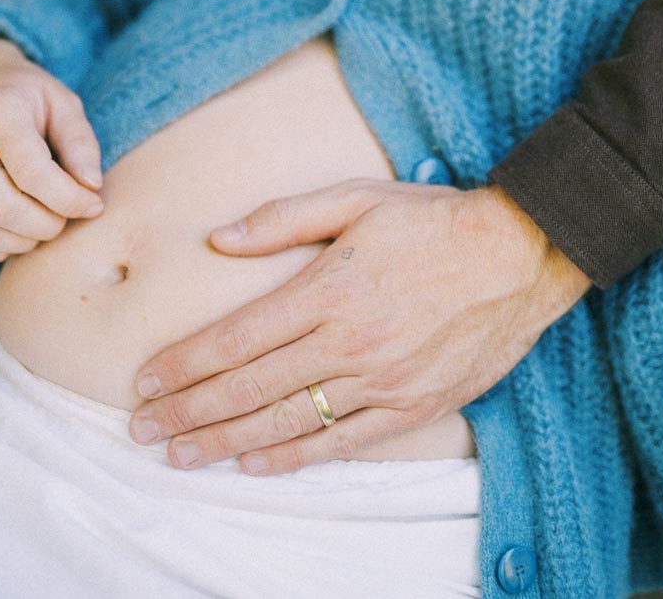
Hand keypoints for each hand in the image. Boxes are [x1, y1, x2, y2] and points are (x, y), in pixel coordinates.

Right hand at [0, 37, 103, 261]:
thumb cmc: (27, 93)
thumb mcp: (62, 102)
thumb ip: (81, 143)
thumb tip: (92, 187)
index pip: (32, 172)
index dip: (68, 198)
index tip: (93, 205)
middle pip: (3, 207)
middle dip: (46, 225)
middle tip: (68, 217)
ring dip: (21, 242)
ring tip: (45, 227)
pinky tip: (17, 236)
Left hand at [129, 178, 590, 472]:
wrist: (520, 255)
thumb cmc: (434, 220)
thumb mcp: (358, 196)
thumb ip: (285, 218)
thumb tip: (219, 237)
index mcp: (329, 288)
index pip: (237, 337)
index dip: (185, 364)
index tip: (144, 381)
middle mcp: (349, 342)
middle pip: (250, 388)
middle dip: (189, 412)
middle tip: (142, 430)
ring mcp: (381, 381)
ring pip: (287, 423)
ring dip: (225, 443)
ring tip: (180, 455)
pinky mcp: (412, 405)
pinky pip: (341, 443)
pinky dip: (294, 458)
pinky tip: (255, 465)